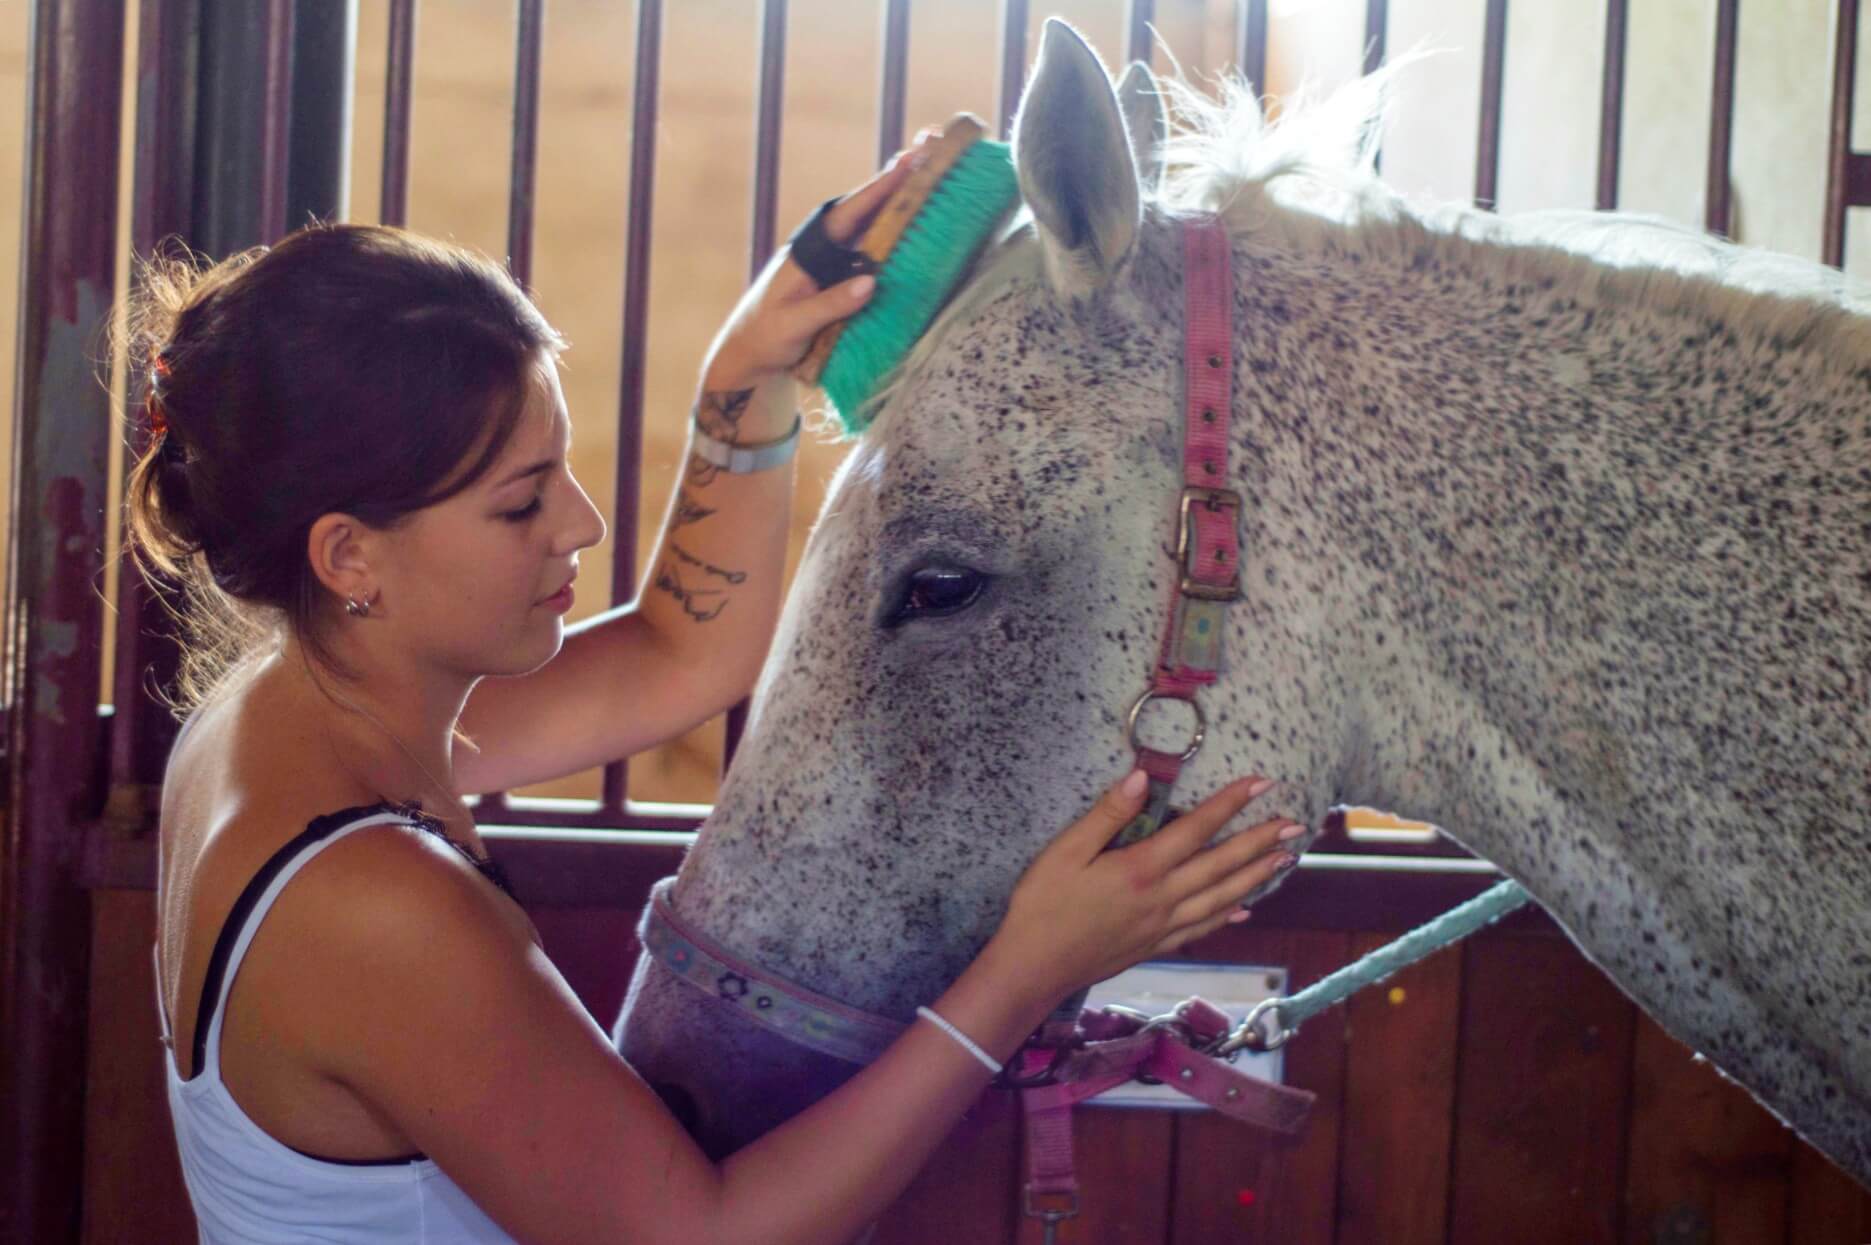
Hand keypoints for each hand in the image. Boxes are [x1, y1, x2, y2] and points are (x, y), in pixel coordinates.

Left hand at [699, 136, 930, 393]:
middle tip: (922, 159)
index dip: (875, 191)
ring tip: (922, 185)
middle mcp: (819, 252)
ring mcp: (828, 266)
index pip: (845, 215)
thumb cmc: (765, 338)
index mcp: (805, 253)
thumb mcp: (794, 324)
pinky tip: (907, 231)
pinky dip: (887, 240)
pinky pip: (866, 255)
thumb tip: (871, 282)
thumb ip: (830, 304)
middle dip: (889, 188)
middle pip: (859, 213)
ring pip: (864, 230)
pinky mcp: (835, 282)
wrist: (747, 356)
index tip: (904, 166)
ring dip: (891, 210)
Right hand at [996, 773, 1302, 997]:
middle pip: (1221, 865)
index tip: (1263, 783)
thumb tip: (1140, 777)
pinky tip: (1245, 910)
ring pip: (1221, 898)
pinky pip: (1202, 929)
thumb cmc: (1042, 905)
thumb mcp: (1064, 851)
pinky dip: (1228, 916)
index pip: (1197, 828)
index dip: (1231, 803)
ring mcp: (1162, 925)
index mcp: (1141, 868)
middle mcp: (1162, 898)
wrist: (1033, 969)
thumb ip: (1107, 815)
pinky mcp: (1155, 946)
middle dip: (1261, 842)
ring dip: (1256, 877)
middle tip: (1297, 825)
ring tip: (1286, 860)